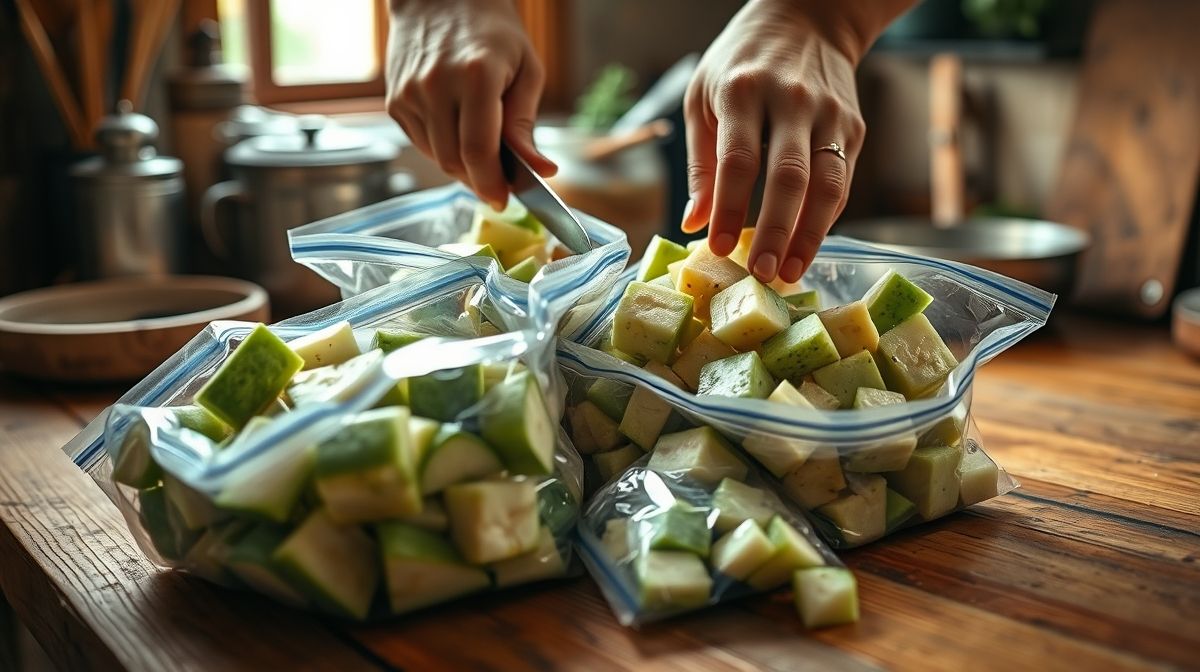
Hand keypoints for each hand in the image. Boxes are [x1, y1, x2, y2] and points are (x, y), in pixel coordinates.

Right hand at [386, 0, 555, 208]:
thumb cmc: (492, 31)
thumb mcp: (526, 69)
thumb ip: (526, 124)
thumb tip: (541, 171)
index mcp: (475, 76)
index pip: (478, 150)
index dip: (492, 183)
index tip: (503, 199)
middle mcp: (435, 85)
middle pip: (454, 161)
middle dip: (479, 179)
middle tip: (499, 181)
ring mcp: (409, 94)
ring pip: (436, 158)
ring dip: (461, 165)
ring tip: (480, 144)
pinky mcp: (394, 101)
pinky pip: (421, 144)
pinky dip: (442, 148)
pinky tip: (457, 127)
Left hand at [682, 0, 882, 283]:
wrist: (809, 18)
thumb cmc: (741, 63)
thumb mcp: (703, 97)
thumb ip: (700, 162)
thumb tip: (694, 222)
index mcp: (743, 91)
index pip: (738, 160)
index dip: (730, 209)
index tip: (719, 248)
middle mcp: (791, 100)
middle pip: (789, 176)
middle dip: (776, 231)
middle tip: (762, 274)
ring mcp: (829, 114)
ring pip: (827, 184)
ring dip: (809, 235)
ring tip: (790, 273)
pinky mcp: (853, 127)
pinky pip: (841, 181)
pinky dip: (825, 219)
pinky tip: (807, 247)